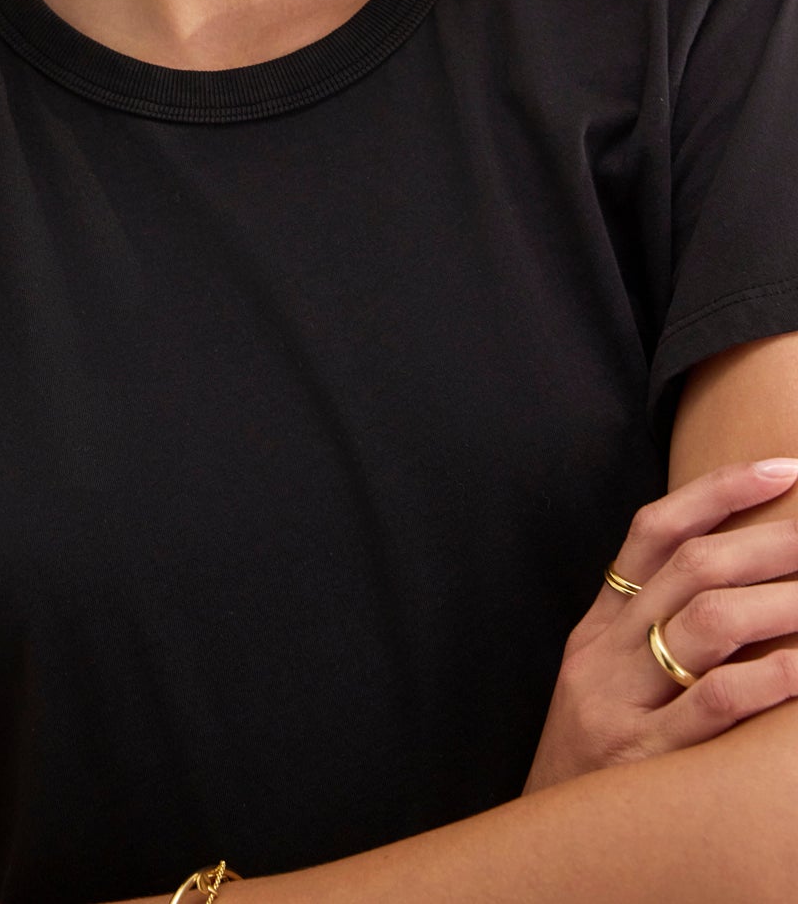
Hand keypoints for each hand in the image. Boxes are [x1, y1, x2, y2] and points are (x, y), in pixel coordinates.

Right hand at [522, 458, 797, 793]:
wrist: (543, 847)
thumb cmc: (595, 762)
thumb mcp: (609, 683)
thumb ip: (657, 634)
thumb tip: (748, 585)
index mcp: (596, 626)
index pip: (653, 531)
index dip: (719, 491)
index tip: (784, 470)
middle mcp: (602, 651)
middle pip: (691, 567)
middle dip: (769, 542)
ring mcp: (620, 703)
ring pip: (705, 623)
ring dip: (780, 602)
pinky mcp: (643, 760)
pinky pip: (713, 704)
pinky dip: (768, 678)